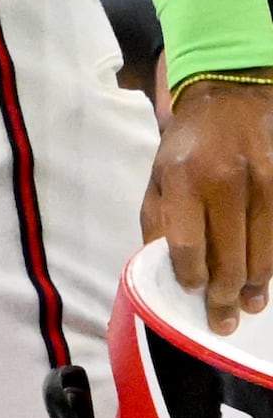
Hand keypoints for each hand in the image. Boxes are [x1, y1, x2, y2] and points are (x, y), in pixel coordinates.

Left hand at [149, 74, 272, 333]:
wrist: (232, 98)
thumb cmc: (189, 144)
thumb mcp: (160, 173)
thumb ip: (158, 218)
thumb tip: (158, 266)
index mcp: (181, 177)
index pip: (185, 243)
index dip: (190, 276)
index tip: (192, 291)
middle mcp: (223, 181)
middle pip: (227, 257)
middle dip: (224, 296)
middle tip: (222, 319)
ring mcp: (263, 184)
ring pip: (261, 256)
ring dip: (254, 287)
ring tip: (247, 305)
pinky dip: (272, 264)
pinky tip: (264, 279)